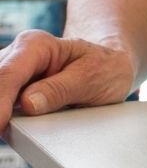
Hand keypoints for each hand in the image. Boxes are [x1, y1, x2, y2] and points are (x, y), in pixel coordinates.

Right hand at [0, 30, 136, 129]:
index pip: (8, 74)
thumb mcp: (92, 77)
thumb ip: (60, 90)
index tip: (0, 123)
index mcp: (36, 45)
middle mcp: (17, 56)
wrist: (109, 66)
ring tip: (13, 124)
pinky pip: (2, 104)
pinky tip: (13, 122)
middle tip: (5, 127)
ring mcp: (11, 74)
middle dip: (0, 107)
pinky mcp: (9, 92)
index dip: (0, 101)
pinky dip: (6, 115)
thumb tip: (29, 104)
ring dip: (3, 111)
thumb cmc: (103, 66)